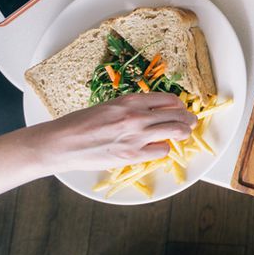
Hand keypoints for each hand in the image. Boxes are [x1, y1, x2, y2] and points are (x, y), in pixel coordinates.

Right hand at [20, 93, 196, 172]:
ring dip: (182, 133)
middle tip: (190, 122)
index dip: (179, 105)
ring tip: (183, 134)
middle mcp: (137, 115)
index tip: (181, 109)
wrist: (62, 142)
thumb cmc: (80, 124)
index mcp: (130, 100)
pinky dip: (163, 149)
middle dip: (188, 119)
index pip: (168, 99)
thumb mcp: (109, 106)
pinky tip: (157, 148)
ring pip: (176, 132)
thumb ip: (131, 108)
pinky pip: (161, 151)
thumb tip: (151, 112)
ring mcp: (136, 136)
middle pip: (178, 115)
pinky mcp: (132, 155)